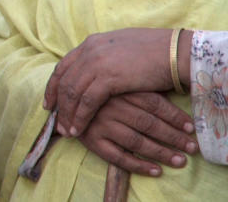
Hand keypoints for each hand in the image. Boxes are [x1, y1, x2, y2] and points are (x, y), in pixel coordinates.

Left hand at [44, 28, 173, 135]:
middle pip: (64, 81)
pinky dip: (79, 117)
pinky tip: (78, 129)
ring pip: (72, 93)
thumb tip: (96, 69)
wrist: (176, 52)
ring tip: (66, 130)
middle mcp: (89, 51)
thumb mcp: (120, 49)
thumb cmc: (155, 52)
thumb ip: (104, 57)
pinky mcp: (108, 78)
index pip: (63, 67)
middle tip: (55, 121)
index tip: (50, 103)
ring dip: (67, 114)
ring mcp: (97, 63)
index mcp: (91, 43)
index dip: (54, 86)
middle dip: (57, 103)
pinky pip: (86, 102)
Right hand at [76, 92, 196, 176]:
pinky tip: (155, 171)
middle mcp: (110, 107)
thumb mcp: (115, 83)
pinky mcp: (91, 140)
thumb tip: (172, 93)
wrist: (63, 100)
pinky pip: (118, 157)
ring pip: (136, 141)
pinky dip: (138, 165)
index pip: (153, 103)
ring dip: (160, 153)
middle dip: (173, 137)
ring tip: (180, 161)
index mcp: (118, 90)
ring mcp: (100, 124)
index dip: (174, 116)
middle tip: (191, 148)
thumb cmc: (96, 93)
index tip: (191, 128)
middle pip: (148, 123)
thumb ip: (138, 88)